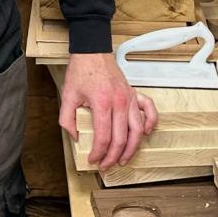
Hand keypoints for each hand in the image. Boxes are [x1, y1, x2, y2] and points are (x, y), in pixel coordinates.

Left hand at [59, 52, 159, 168]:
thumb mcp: (67, 96)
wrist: (92, 51)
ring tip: (124, 159)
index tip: (93, 159)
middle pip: (120, 138)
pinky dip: (150, 122)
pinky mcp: (134, 93)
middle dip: (113, 156)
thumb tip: (75, 138)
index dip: (98, 153)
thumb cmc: (81, 70)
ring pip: (136, 130)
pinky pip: (148, 110)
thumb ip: (67, 120)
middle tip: (106, 165)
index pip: (103, 137)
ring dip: (131, 148)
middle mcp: (119, 102)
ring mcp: (128, 97)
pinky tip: (145, 133)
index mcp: (102, 103)